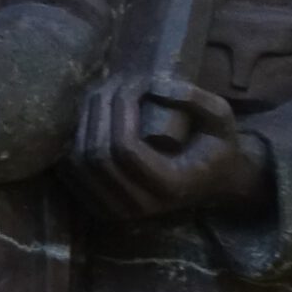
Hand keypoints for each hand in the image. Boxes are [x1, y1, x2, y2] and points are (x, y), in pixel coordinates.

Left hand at [68, 73, 266, 220]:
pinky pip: (71, 176)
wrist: (211, 185)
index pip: (125, 148)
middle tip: (115, 81)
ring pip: (79, 165)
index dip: (123, 107)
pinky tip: (89, 116)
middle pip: (96, 155)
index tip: (137, 80)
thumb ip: (194, 98)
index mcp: (167, 186)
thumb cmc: (217, 147)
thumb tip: (153, 83)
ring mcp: (114, 211)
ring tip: (103, 93)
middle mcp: (136, 206)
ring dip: (84, 122)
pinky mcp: (99, 208)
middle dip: (101, 109)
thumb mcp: (221, 118)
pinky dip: (72, 143)